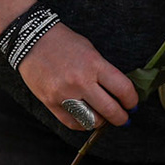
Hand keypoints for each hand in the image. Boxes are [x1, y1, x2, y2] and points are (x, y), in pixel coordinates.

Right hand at [16, 23, 138, 129]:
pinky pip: (72, 123)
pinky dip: (82, 124)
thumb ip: (104, 71)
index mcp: (94, 65)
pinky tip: (86, 118)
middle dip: (121, 118)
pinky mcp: (50, 103)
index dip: (132, 100)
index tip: (133, 104)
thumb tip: (118, 91)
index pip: (122, 89)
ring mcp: (64, 94)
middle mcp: (81, 82)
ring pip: (91, 120)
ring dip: (101, 121)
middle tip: (124, 118)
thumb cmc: (65, 42)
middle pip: (109, 110)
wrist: (32, 40)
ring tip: (103, 117)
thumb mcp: (91, 51)